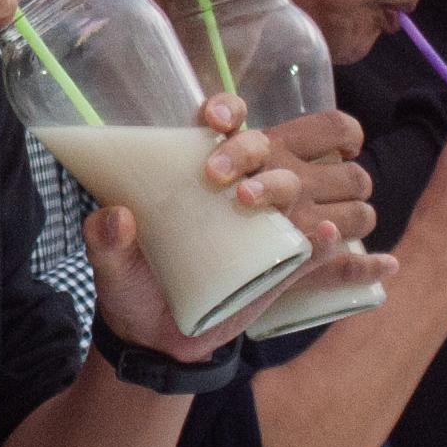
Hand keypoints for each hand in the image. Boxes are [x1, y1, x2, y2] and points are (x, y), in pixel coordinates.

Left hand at [85, 94, 355, 362]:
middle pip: (265, 149)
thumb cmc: (133, 283)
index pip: (225, 122)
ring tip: (270, 209)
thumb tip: (118, 218)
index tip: (214, 122)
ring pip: (297, 191)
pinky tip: (340, 242)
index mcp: (202, 171)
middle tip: (224, 180)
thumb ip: (105, 241)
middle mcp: (242, 188)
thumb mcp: (112, 263)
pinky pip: (317, 253)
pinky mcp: (282, 269)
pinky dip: (334, 248)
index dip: (226, 110)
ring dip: (285, 188)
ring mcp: (266, 227)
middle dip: (249, 151)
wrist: (153, 335)